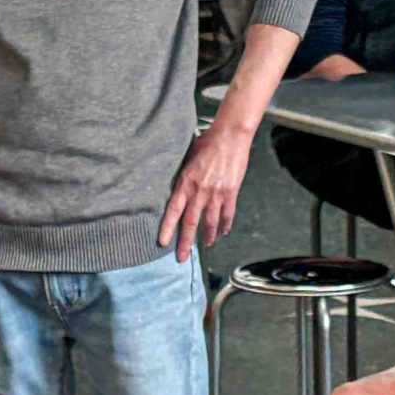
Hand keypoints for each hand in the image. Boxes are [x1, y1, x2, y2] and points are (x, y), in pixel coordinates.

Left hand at [159, 119, 252, 260]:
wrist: (230, 136)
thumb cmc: (207, 142)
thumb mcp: (188, 158)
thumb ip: (183, 176)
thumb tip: (178, 187)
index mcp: (185, 183)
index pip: (173, 211)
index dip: (168, 228)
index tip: (163, 242)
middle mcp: (199, 192)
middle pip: (190, 223)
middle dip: (186, 242)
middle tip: (182, 257)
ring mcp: (216, 194)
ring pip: (210, 223)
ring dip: (208, 236)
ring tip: (206, 245)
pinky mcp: (231, 192)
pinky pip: (227, 214)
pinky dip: (225, 225)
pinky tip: (223, 232)